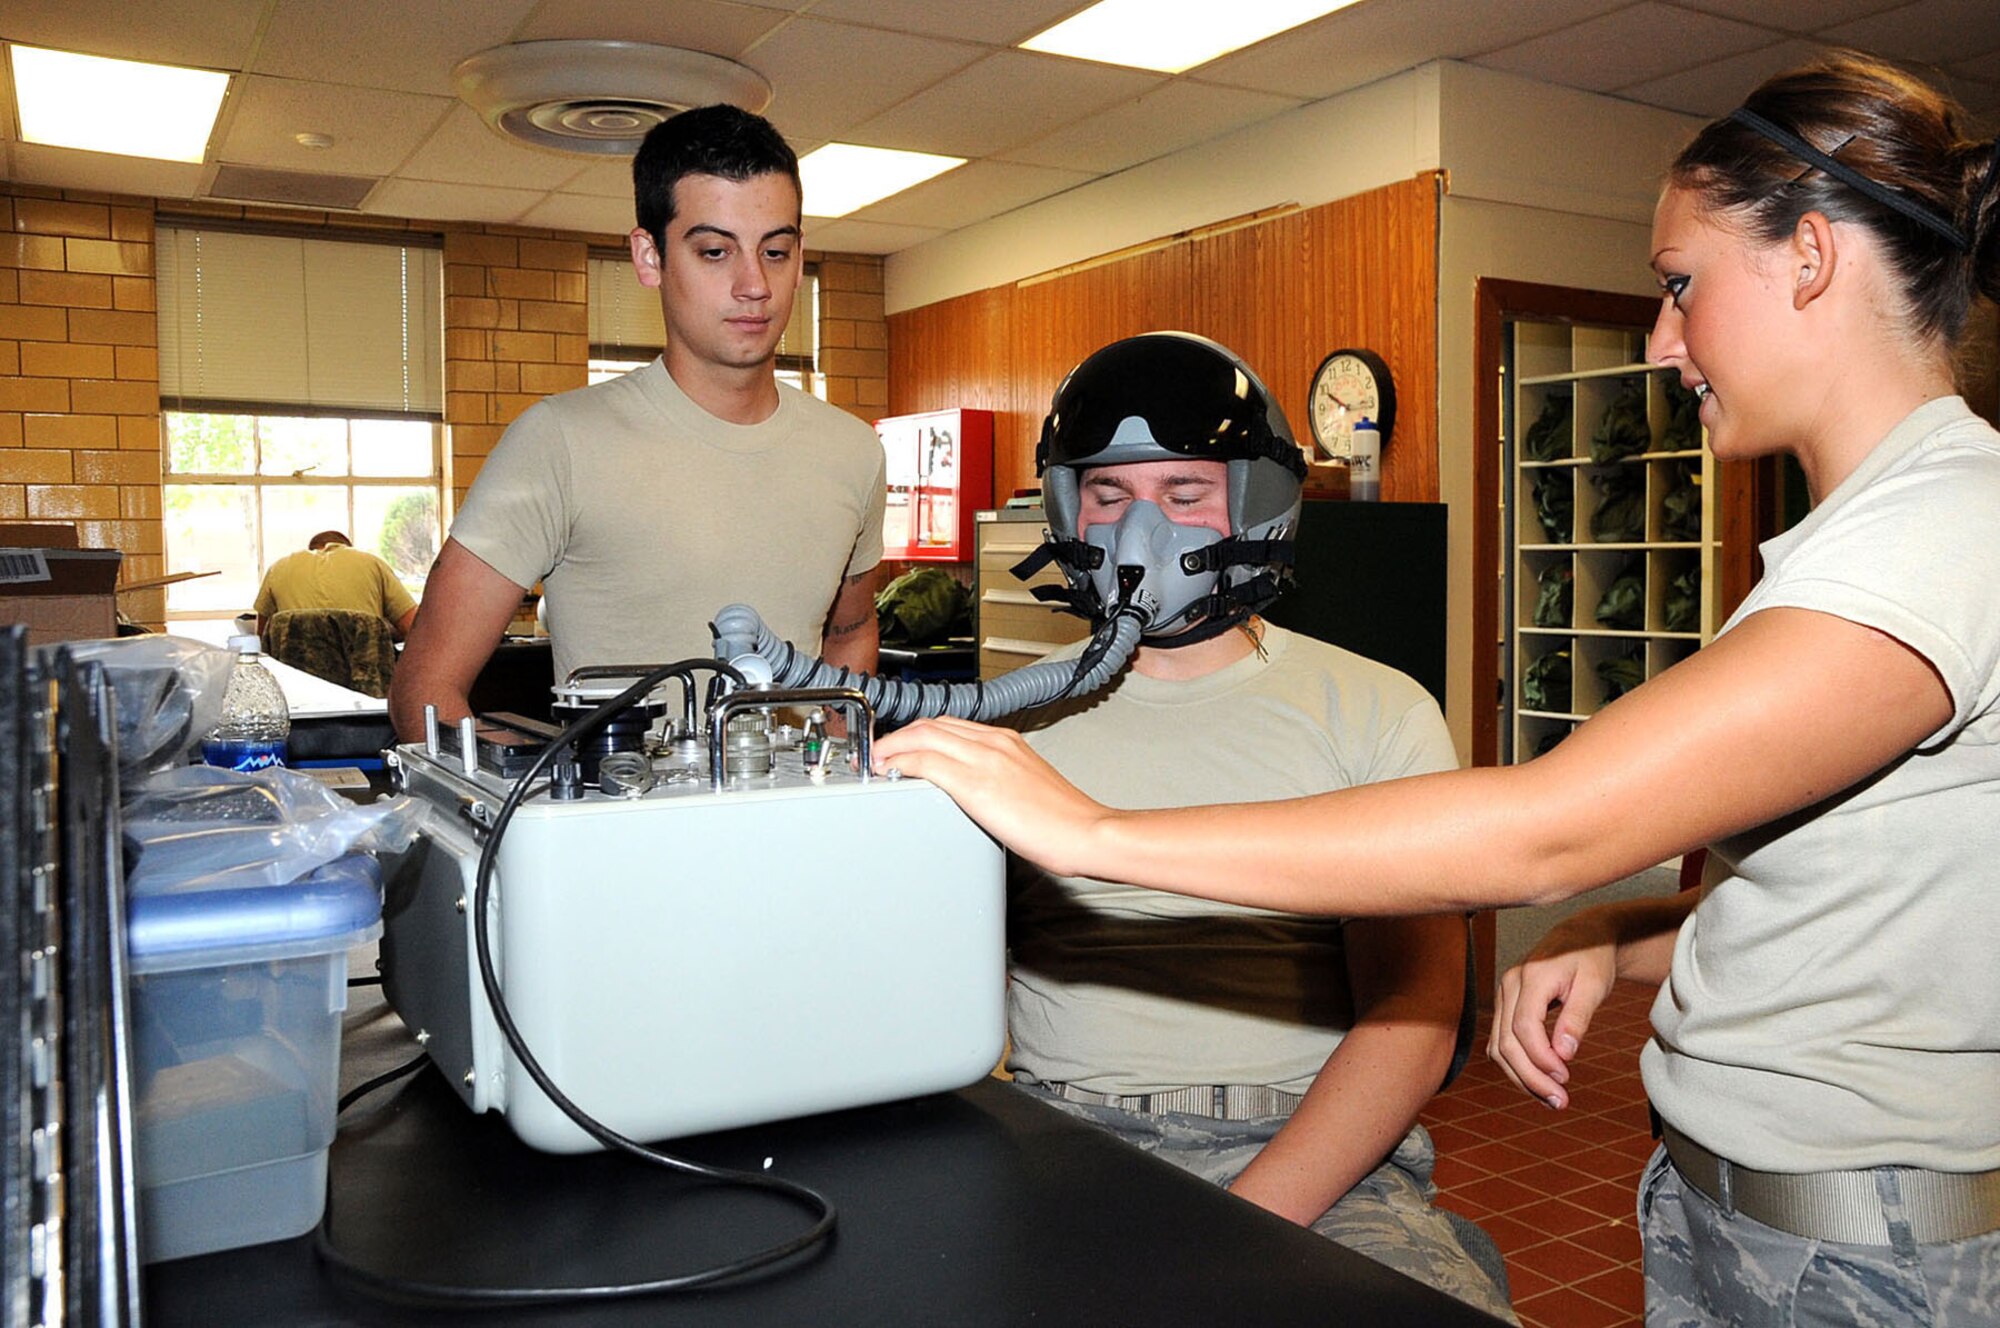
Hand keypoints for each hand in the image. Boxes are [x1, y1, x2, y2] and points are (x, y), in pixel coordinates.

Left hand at [870, 716, 1108, 876]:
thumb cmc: (1064, 820)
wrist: (1087, 832)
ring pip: (923, 736)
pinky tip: (891, 773)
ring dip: (893, 746)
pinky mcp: (976, 784)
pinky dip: (901, 763)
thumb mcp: (1028, 785)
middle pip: (931, 724)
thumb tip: (977, 791)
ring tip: (879, 762)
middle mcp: (994, 742)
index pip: (949, 724)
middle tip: (881, 753)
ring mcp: (985, 759)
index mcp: (1006, 740)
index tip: (903, 746)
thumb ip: (1000, 779)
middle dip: (899, 736)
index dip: (918, 733)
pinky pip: (927, 763)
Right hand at [1488, 915, 1617, 1110]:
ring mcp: (1503, 995)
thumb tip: (1564, 1054)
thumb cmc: (1592, 958)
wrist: (1581, 937)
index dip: (1541, 1058)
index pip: (1524, 1027)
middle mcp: (1509, 985)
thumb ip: (1577, 1018)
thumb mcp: (1594, 986)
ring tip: (1551, 1099)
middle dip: (1531, 1077)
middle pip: (1506, 1042)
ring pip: (1499, 1046)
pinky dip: (1517, 1066)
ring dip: (1522, 1077)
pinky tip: (1540, 1082)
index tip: (1566, 1078)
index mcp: (1531, 977)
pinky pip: (1502, 1042)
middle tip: (1560, 1102)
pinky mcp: (1506, 1006)